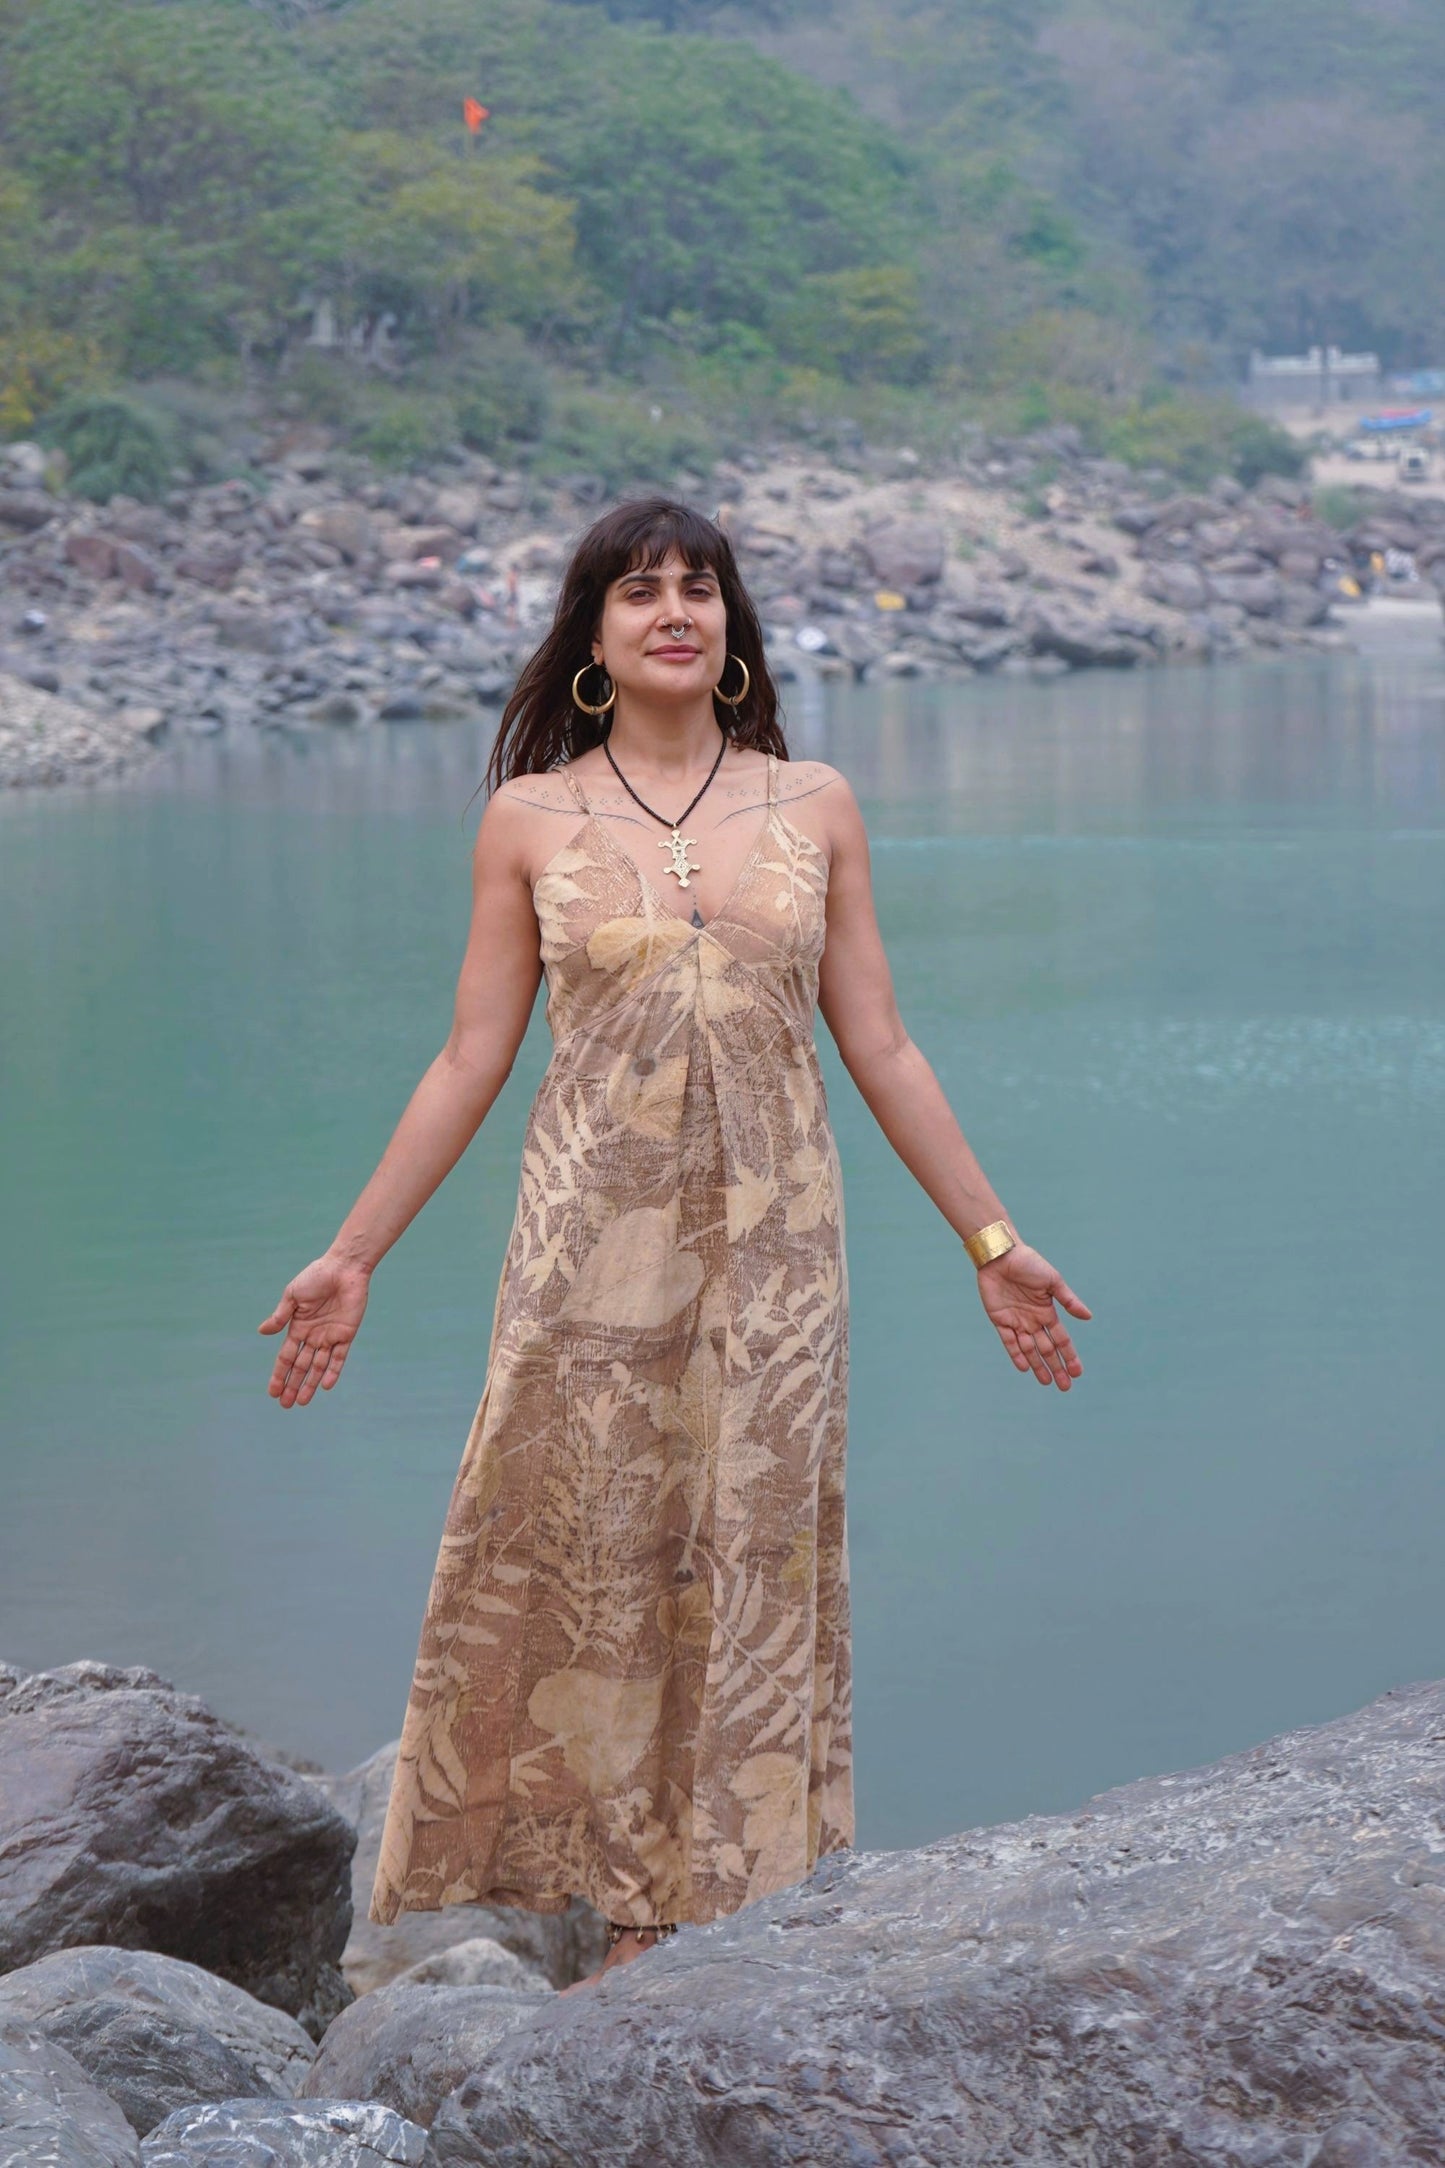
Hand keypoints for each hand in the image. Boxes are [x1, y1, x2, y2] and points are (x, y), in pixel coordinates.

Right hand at [258, 1254, 370, 1408]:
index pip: (286, 1357)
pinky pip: (339, 1358)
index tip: (272, 1392)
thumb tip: (262, 1332)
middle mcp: (313, 1336)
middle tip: (285, 1405)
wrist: (344, 1268)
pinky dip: (332, 1372)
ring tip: (302, 1402)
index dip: (279, 1374)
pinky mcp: (346, 1334)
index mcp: (297, 1327)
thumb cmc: (316, 1277)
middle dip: (293, 1385)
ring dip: (310, 1384)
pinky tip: (325, 1386)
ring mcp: (330, 1336)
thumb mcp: (293, 1295)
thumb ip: (281, 1316)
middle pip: (300, 1366)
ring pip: (318, 1366)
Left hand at [975, 1243, 1090, 1389]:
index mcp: (1047, 1312)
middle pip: (1047, 1349)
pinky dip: (1016, 1354)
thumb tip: (1089, 1317)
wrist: (1001, 1255)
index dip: (1070, 1356)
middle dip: (1057, 1367)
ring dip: (1038, 1366)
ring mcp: (1016, 1321)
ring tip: (1047, 1382)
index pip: (1061, 1340)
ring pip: (1029, 1350)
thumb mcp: (1053, 1281)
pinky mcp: (999, 1319)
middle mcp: (1033, 1320)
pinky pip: (1009, 1341)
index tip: (1077, 1372)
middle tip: (1065, 1386)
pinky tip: (1025, 1368)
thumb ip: (1068, 1301)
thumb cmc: (1029, 1263)